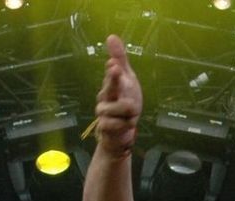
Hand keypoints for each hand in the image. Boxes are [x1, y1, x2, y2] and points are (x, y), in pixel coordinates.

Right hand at [94, 34, 141, 156]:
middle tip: (116, 69)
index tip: (113, 63)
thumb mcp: (126, 79)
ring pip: (122, 107)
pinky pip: (120, 124)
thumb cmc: (124, 100)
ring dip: (131, 113)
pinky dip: (126, 125)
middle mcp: (104, 97)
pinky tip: (125, 125)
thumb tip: (111, 36)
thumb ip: (119, 59)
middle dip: (113, 79)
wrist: (120, 132)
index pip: (112, 74)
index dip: (113, 70)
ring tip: (129, 116)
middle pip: (109, 87)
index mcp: (111, 84)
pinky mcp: (105, 128)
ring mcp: (103, 113)